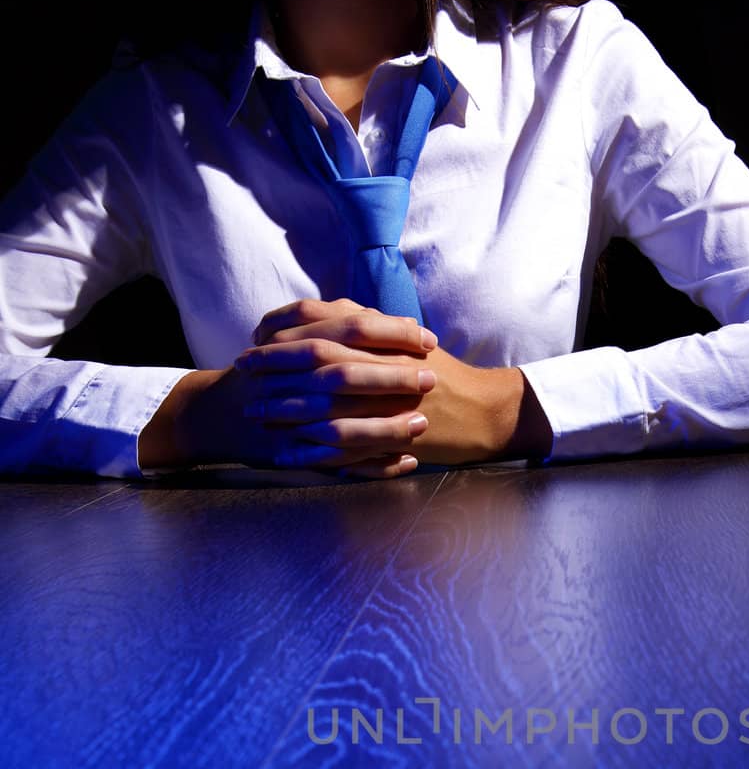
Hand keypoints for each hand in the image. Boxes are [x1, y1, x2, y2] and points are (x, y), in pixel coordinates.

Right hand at [139, 298, 437, 476]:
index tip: (428, 338)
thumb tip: (394, 321)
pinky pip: (339, 464)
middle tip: (431, 379)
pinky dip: (373, 466)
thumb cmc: (268, 372)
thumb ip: (338, 325)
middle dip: (392, 377)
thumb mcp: (296, 338)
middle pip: (346, 372)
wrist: (218, 414)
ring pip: (342, 424)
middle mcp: (291, 377)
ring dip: (386, 426)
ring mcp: (290, 420)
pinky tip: (405, 463)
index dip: (393, 332)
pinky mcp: (294, 454)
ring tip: (422, 426)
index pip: (351, 328)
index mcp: (298, 342)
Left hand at [240, 298, 552, 467]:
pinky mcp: (391, 436)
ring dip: (285, 409)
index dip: (284, 331)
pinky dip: (312, 451)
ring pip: (324, 402)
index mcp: (383, 337)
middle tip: (243, 372)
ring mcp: (387, 401)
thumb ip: (369, 327)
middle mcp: (382, 363)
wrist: (485, 411)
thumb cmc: (445, 376)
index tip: (255, 338)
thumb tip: (330, 312)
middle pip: (316, 358)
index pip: (324, 324)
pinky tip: (286, 456)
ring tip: (256, 416)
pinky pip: (345, 445)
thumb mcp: (406, 341)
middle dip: (274, 366)